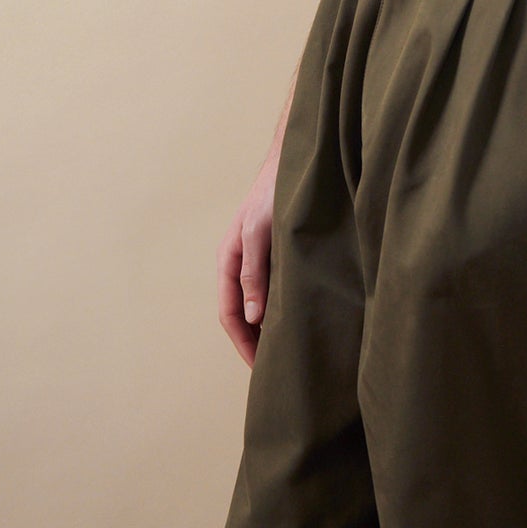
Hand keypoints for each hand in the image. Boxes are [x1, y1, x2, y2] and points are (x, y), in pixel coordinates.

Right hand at [217, 145, 280, 367]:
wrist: (296, 158)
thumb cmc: (274, 191)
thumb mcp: (260, 231)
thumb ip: (254, 271)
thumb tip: (252, 316)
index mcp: (229, 260)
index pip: (230, 313)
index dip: (243, 343)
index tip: (260, 367)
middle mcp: (240, 262)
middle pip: (242, 313)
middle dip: (254, 341)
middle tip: (274, 369)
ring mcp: (258, 258)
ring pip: (258, 302)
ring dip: (267, 326)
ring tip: (286, 350)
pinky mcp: (276, 252)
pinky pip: (273, 288)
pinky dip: (279, 307)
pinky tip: (297, 316)